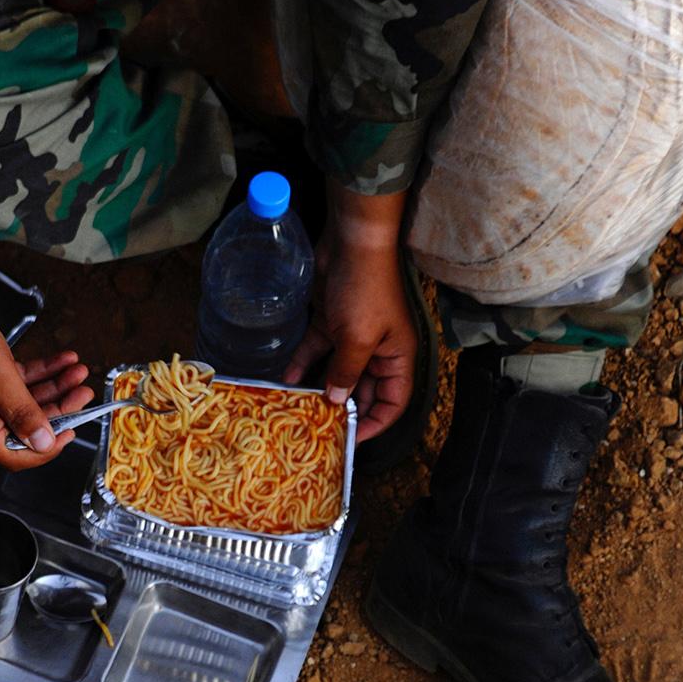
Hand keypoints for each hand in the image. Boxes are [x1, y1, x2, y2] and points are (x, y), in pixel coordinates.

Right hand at [0, 307, 94, 469]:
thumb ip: (23, 412)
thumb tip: (42, 444)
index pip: (15, 454)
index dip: (46, 447)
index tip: (72, 430)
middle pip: (25, 424)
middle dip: (59, 406)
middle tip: (83, 390)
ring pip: (25, 400)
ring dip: (54, 386)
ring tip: (77, 370)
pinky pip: (17, 384)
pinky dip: (39, 373)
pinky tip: (60, 360)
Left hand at [282, 229, 417, 443]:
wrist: (350, 241)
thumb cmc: (364, 290)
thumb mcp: (357, 338)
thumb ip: (346, 372)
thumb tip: (337, 402)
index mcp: (397, 356)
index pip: (393, 401)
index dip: (375, 423)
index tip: (350, 441)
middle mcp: (378, 349)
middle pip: (364, 389)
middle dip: (344, 409)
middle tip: (318, 431)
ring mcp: (353, 334)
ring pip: (337, 370)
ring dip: (321, 388)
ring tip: (299, 411)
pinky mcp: (331, 320)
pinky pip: (318, 349)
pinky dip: (304, 363)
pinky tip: (286, 379)